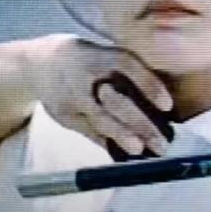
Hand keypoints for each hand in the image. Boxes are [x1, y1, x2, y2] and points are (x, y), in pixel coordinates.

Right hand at [35, 35, 172, 155]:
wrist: (42, 62)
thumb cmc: (90, 61)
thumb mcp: (105, 56)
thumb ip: (127, 76)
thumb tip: (163, 106)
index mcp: (103, 56)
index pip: (128, 66)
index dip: (148, 84)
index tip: (167, 106)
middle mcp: (88, 75)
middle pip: (115, 100)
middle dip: (139, 123)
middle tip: (161, 143)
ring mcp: (74, 96)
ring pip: (100, 119)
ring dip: (122, 136)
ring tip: (140, 150)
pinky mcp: (65, 115)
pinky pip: (88, 133)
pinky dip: (107, 144)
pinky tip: (122, 156)